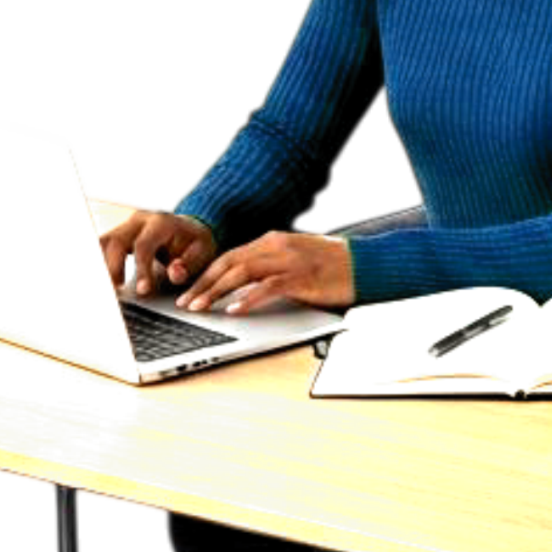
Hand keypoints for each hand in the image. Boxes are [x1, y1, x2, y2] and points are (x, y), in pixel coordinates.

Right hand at [99, 207, 216, 296]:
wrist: (189, 229)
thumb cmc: (194, 243)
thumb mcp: (202, 252)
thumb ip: (189, 264)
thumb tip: (175, 272)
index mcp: (161, 223)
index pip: (144, 245)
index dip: (141, 269)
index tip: (142, 291)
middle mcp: (139, 221)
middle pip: (116, 241)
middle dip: (112, 268)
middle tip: (114, 293)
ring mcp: (126, 226)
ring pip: (103, 242)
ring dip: (99, 265)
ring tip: (102, 289)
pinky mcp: (118, 235)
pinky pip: (100, 247)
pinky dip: (96, 263)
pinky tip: (95, 281)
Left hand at [175, 230, 353, 314]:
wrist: (366, 265)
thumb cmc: (331, 268)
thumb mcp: (294, 262)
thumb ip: (269, 269)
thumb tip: (242, 287)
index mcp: (272, 241)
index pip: (230, 256)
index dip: (206, 273)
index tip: (189, 290)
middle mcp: (277, 246)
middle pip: (229, 262)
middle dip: (203, 283)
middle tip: (185, 302)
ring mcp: (289, 259)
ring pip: (242, 272)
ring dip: (216, 291)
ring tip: (200, 307)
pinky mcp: (302, 276)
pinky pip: (268, 287)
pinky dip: (248, 298)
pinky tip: (234, 309)